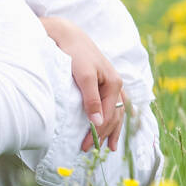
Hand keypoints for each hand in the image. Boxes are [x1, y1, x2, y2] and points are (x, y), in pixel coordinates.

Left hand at [46, 18, 125, 151]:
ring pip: (115, 112)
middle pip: (113, 116)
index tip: (85, 146)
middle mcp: (116, 85)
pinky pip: (112, 105)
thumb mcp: (83, 77)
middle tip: (89, 150)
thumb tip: (98, 123)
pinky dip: (112, 118)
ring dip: (111, 130)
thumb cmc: (75, 54)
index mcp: (114, 84)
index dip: (98, 132)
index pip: (108, 115)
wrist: (69, 36)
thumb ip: (91, 100)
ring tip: (109, 147)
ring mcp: (111, 84)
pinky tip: (111, 127)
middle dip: (103, 135)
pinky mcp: (103, 83)